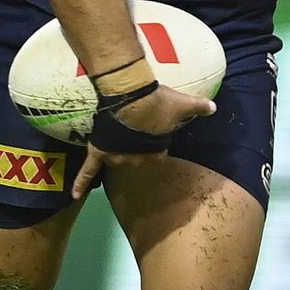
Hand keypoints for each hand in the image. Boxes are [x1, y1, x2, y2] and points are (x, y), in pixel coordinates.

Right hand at [71, 85, 215, 198]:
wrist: (131, 94)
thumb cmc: (158, 101)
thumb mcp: (182, 104)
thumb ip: (199, 107)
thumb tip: (214, 107)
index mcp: (155, 152)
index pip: (157, 155)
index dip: (157, 144)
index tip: (155, 133)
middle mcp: (134, 159)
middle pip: (136, 159)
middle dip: (136, 148)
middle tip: (136, 131)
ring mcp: (115, 156)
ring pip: (116, 160)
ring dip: (117, 153)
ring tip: (117, 139)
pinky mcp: (98, 150)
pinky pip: (88, 171)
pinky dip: (80, 183)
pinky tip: (74, 195)